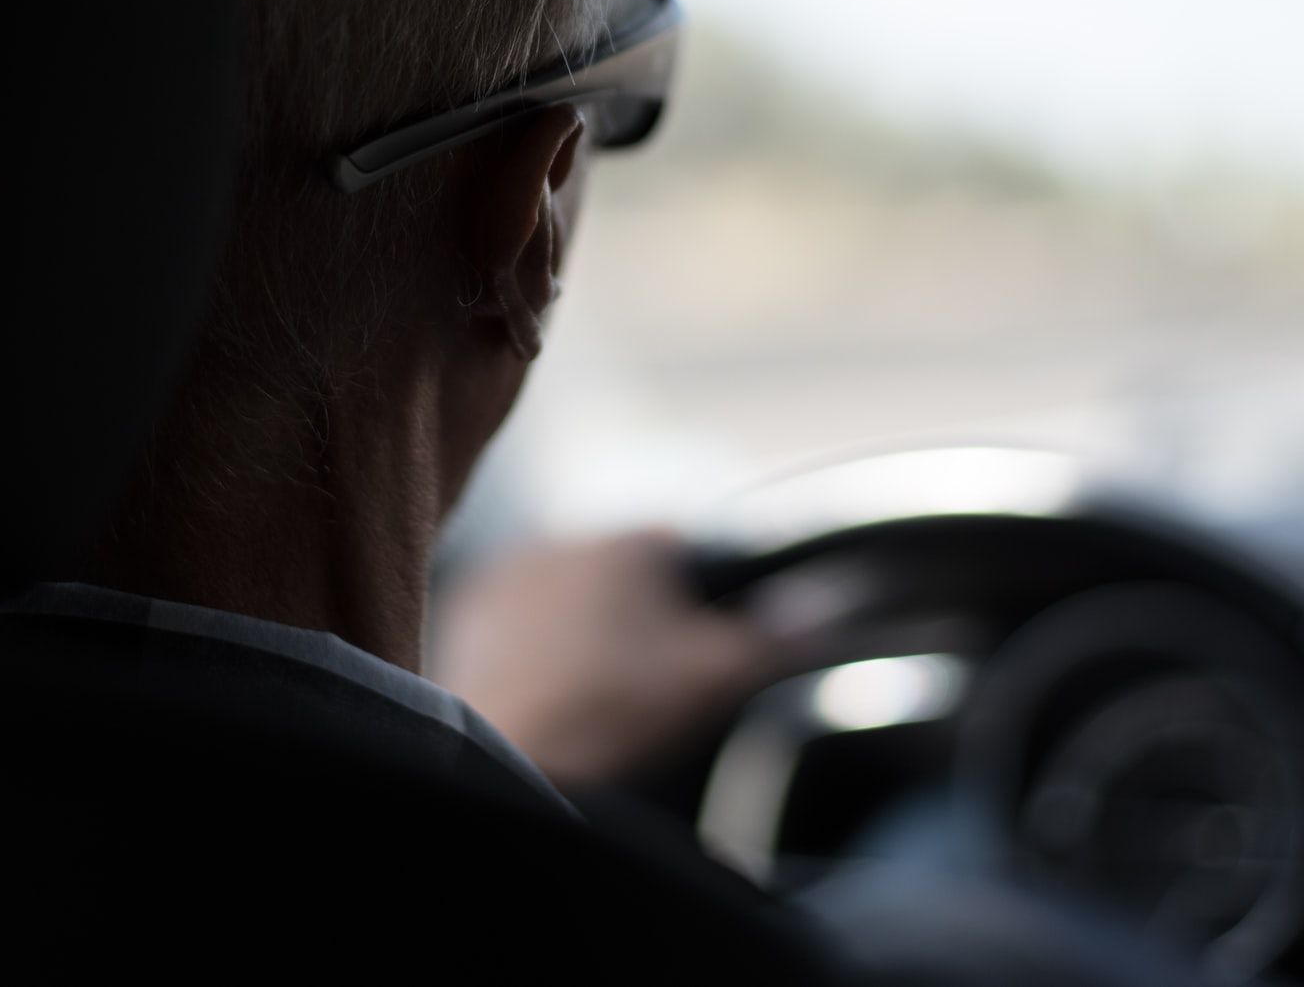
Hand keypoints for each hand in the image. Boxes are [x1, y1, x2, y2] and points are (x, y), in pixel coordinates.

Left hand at [431, 529, 782, 786]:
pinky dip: (539, 651)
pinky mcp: (465, 621)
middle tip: (653, 682)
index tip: (703, 647)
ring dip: (586, 629)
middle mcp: (557, 541)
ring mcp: (502, 579)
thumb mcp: (716, 677)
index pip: (683, 547)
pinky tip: (554, 696)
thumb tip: (838, 595)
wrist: (509, 762)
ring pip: (568, 597)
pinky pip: (520, 625)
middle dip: (641, 614)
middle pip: (622, 571)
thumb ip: (778, 632)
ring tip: (602, 695)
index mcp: (623, 541)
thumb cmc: (617, 715)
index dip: (704, 597)